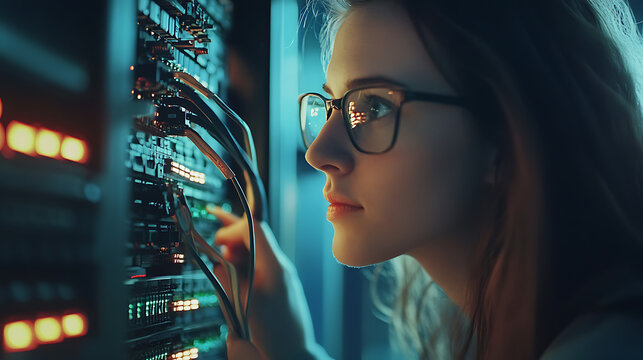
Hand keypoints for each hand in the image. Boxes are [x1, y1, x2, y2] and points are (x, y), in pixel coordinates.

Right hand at [209, 206, 327, 359]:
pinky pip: (260, 263)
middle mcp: (280, 266)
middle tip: (217, 234)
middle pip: (256, 235)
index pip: (254, 229)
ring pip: (257, 249)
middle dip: (235, 234)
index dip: (232, 230)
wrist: (294, 352)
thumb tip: (219, 261)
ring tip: (224, 251)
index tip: (218, 241)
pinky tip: (235, 268)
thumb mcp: (245, 305)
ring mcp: (282, 274)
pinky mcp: (280, 284)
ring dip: (239, 248)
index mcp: (274, 266)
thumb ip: (229, 278)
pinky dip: (245, 261)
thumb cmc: (275, 334)